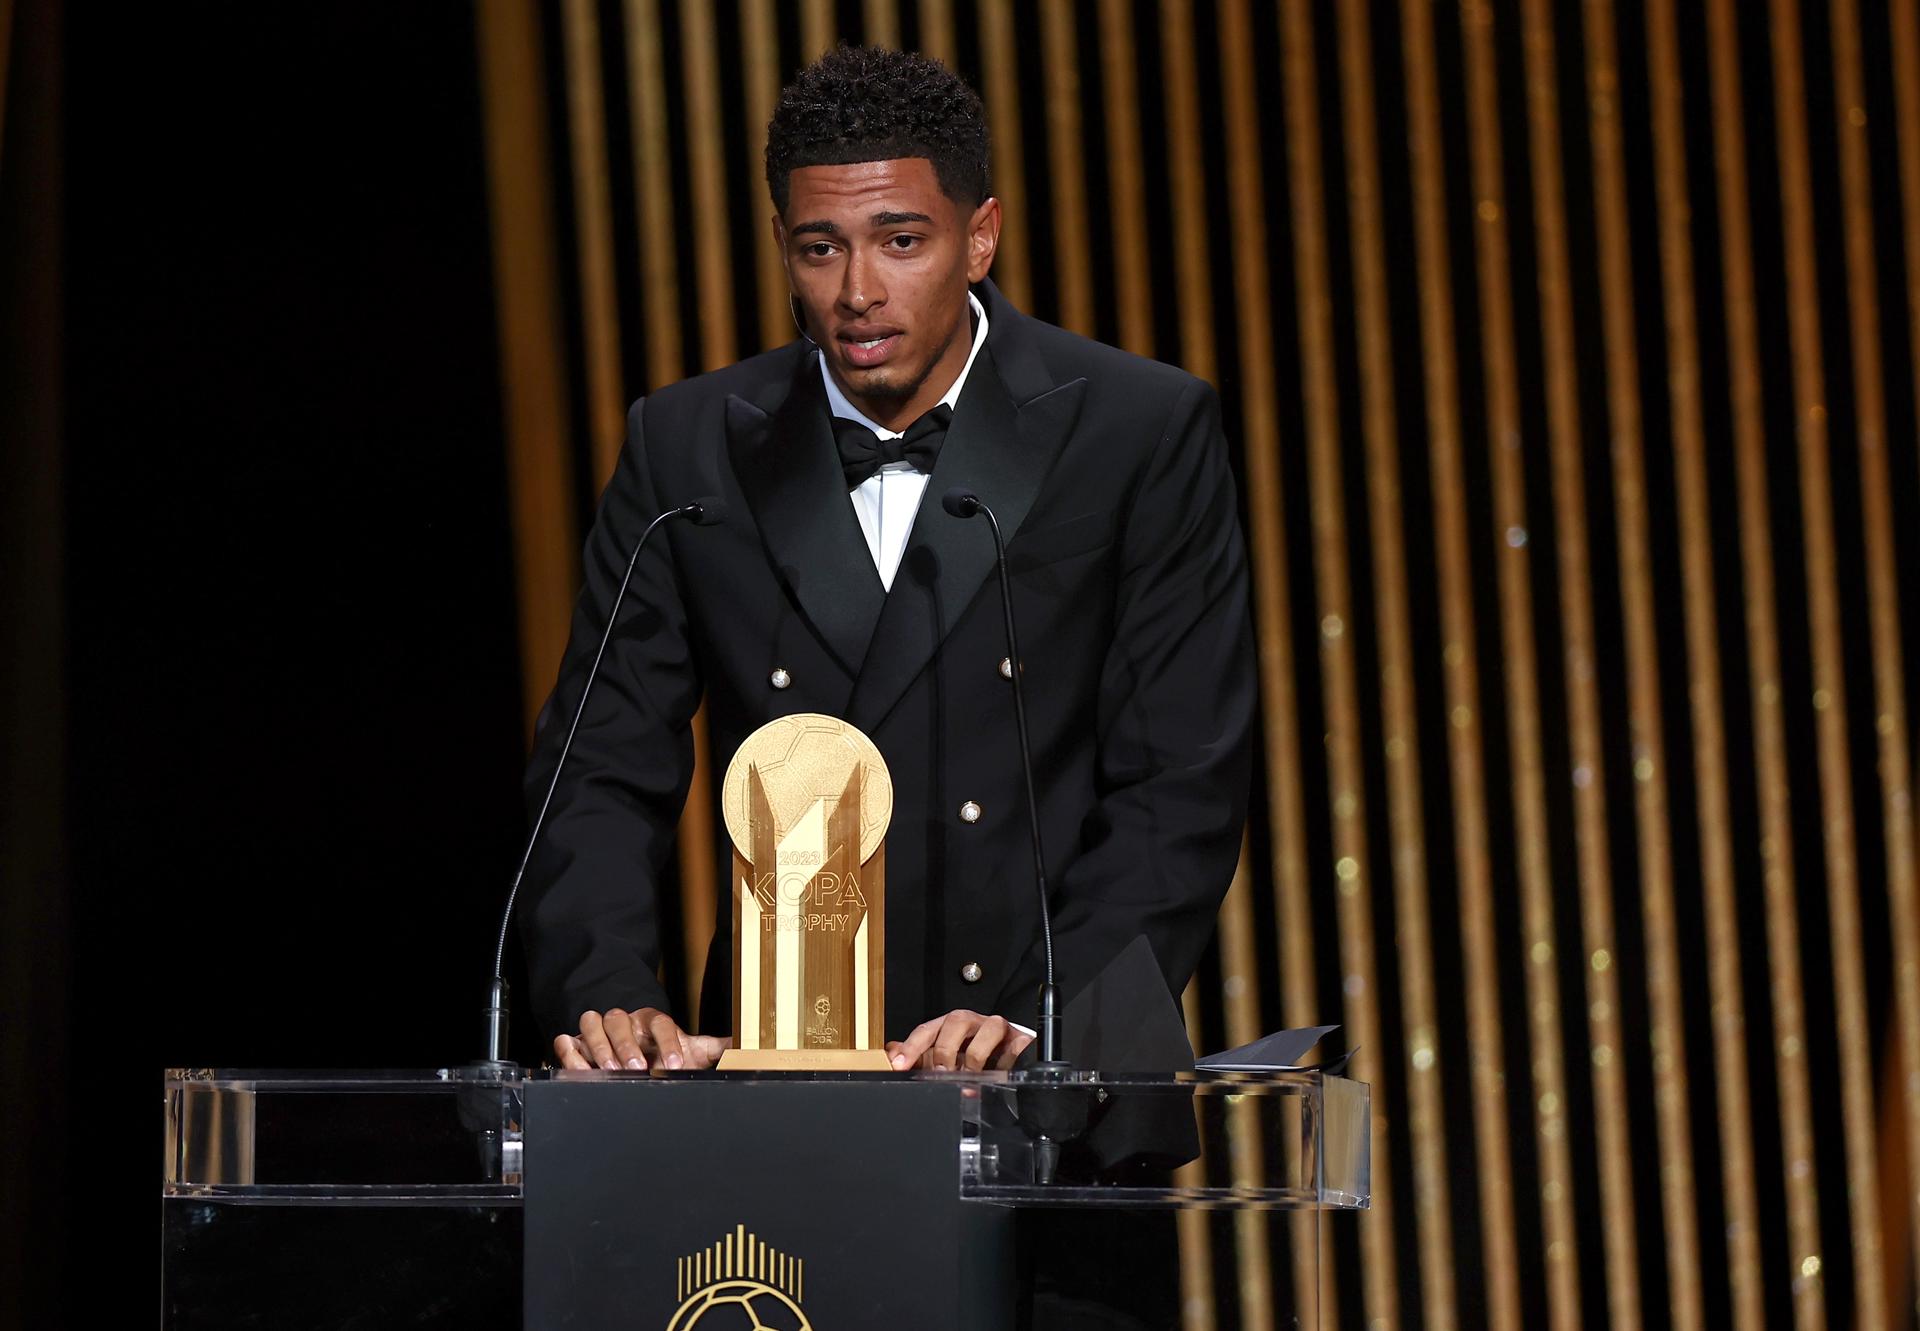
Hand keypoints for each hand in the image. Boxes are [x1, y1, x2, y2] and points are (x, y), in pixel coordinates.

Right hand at [554, 1007, 730, 1071]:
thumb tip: (743, 1047)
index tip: (675, 1065)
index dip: (668, 1042)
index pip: (661, 1023)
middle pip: (621, 1020)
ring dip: (599, 1046)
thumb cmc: (660, 1047)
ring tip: (609, 1070)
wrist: (631, 1041)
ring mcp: (599, 1028)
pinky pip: (567, 1040)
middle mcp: (625, 1020)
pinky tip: (577, 1065)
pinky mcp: (577, 1042)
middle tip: (637, 1068)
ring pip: (592, 1022)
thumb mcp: (687, 1046)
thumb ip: (712, 1048)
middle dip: (628, 1045)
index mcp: (653, 1020)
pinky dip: (569, 1051)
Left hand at [886, 1009, 1032, 1071]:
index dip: (911, 1047)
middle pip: (956, 1020)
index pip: (926, 1030)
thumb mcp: (941, 1055)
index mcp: (949, 1025)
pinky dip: (1005, 1063)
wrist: (1008, 1049)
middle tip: (940, 1072)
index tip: (899, 1064)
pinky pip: (1014, 1046)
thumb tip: (890, 1051)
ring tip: (969, 1079)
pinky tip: (997, 1075)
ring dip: (976, 1057)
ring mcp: (996, 1029)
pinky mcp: (1019, 1039)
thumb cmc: (972, 1052)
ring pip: (989, 1029)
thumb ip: (916, 1054)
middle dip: (946, 1048)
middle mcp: (972, 1023)